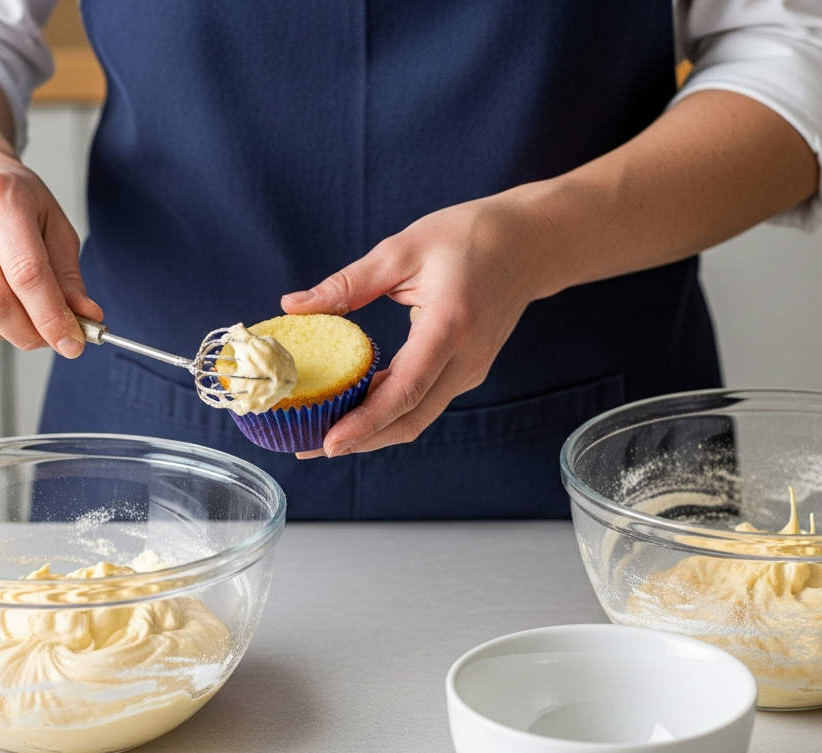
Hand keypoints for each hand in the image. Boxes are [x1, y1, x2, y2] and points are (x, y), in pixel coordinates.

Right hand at [0, 148, 101, 356]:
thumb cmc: (9, 203)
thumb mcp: (52, 225)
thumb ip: (68, 275)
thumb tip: (85, 318)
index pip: (27, 273)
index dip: (52, 317)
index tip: (73, 343)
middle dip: (29, 333)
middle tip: (48, 337)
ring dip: (2, 333)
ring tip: (17, 315)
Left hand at [281, 192, 550, 456]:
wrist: (528, 244)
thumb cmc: (469, 237)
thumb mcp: (403, 249)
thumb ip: (347, 283)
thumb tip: (293, 305)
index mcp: (450, 326)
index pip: (406, 390)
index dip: (366, 422)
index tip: (330, 442)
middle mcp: (466, 359)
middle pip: (411, 418)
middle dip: (360, 440)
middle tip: (309, 447)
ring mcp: (471, 370)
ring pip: (418, 417)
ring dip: (373, 432)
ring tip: (323, 434)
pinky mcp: (467, 372)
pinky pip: (425, 401)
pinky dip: (390, 412)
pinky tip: (356, 408)